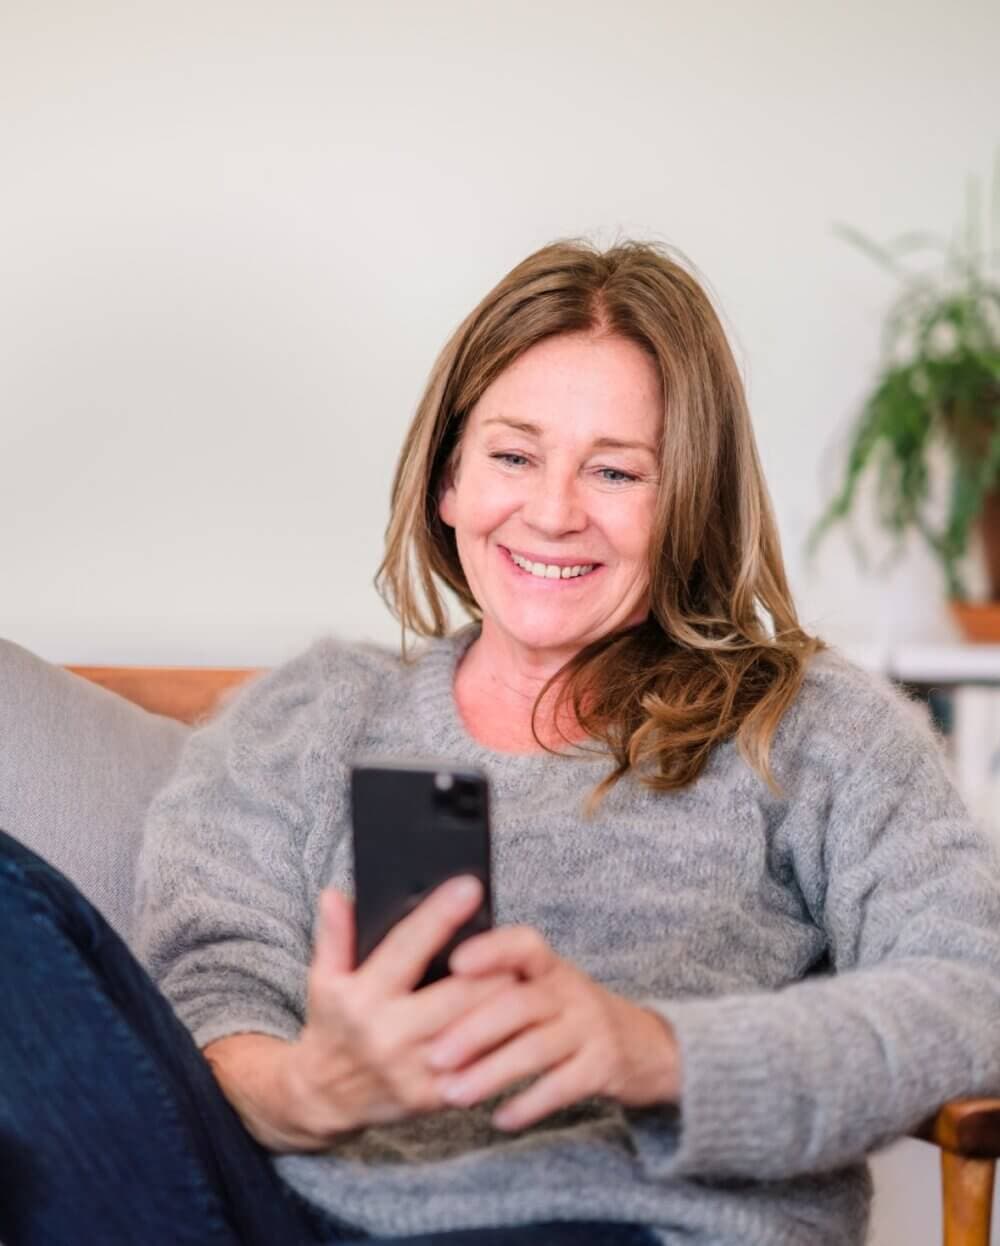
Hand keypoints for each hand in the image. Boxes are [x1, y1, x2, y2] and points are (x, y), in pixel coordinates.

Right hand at [286, 876, 515, 1142]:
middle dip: (493, 967)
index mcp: (361, 997)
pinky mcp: (433, 1097)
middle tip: (518, 943)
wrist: (325, 1098)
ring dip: (505, 1003)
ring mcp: (413, 1070)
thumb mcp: (324, 979)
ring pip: (476, 1031)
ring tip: (526, 975)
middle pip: (458, 994)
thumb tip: (335, 894)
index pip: (405, 947)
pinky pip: (479, 1066)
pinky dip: (502, 1041)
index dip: (439, 915)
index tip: (468, 886)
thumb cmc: (333, 1025)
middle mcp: (387, 1035)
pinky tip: (520, 1019)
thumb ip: (333, 935)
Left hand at [424, 925, 680, 1131]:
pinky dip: (528, 1104)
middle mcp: (571, 990)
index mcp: (549, 966)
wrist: (644, 1045)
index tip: (455, 962)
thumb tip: (427, 992)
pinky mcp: (603, 1067)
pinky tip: (499, 1118)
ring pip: (536, 1048)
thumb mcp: (544, 985)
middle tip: (433, 1056)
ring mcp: (590, 1028)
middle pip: (520, 1003)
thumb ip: (500, 984)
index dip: (492, 950)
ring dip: (491, 1073)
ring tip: (453, 1095)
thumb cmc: (568, 1012)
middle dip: (473, 1030)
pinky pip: (562, 1086)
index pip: (523, 945)